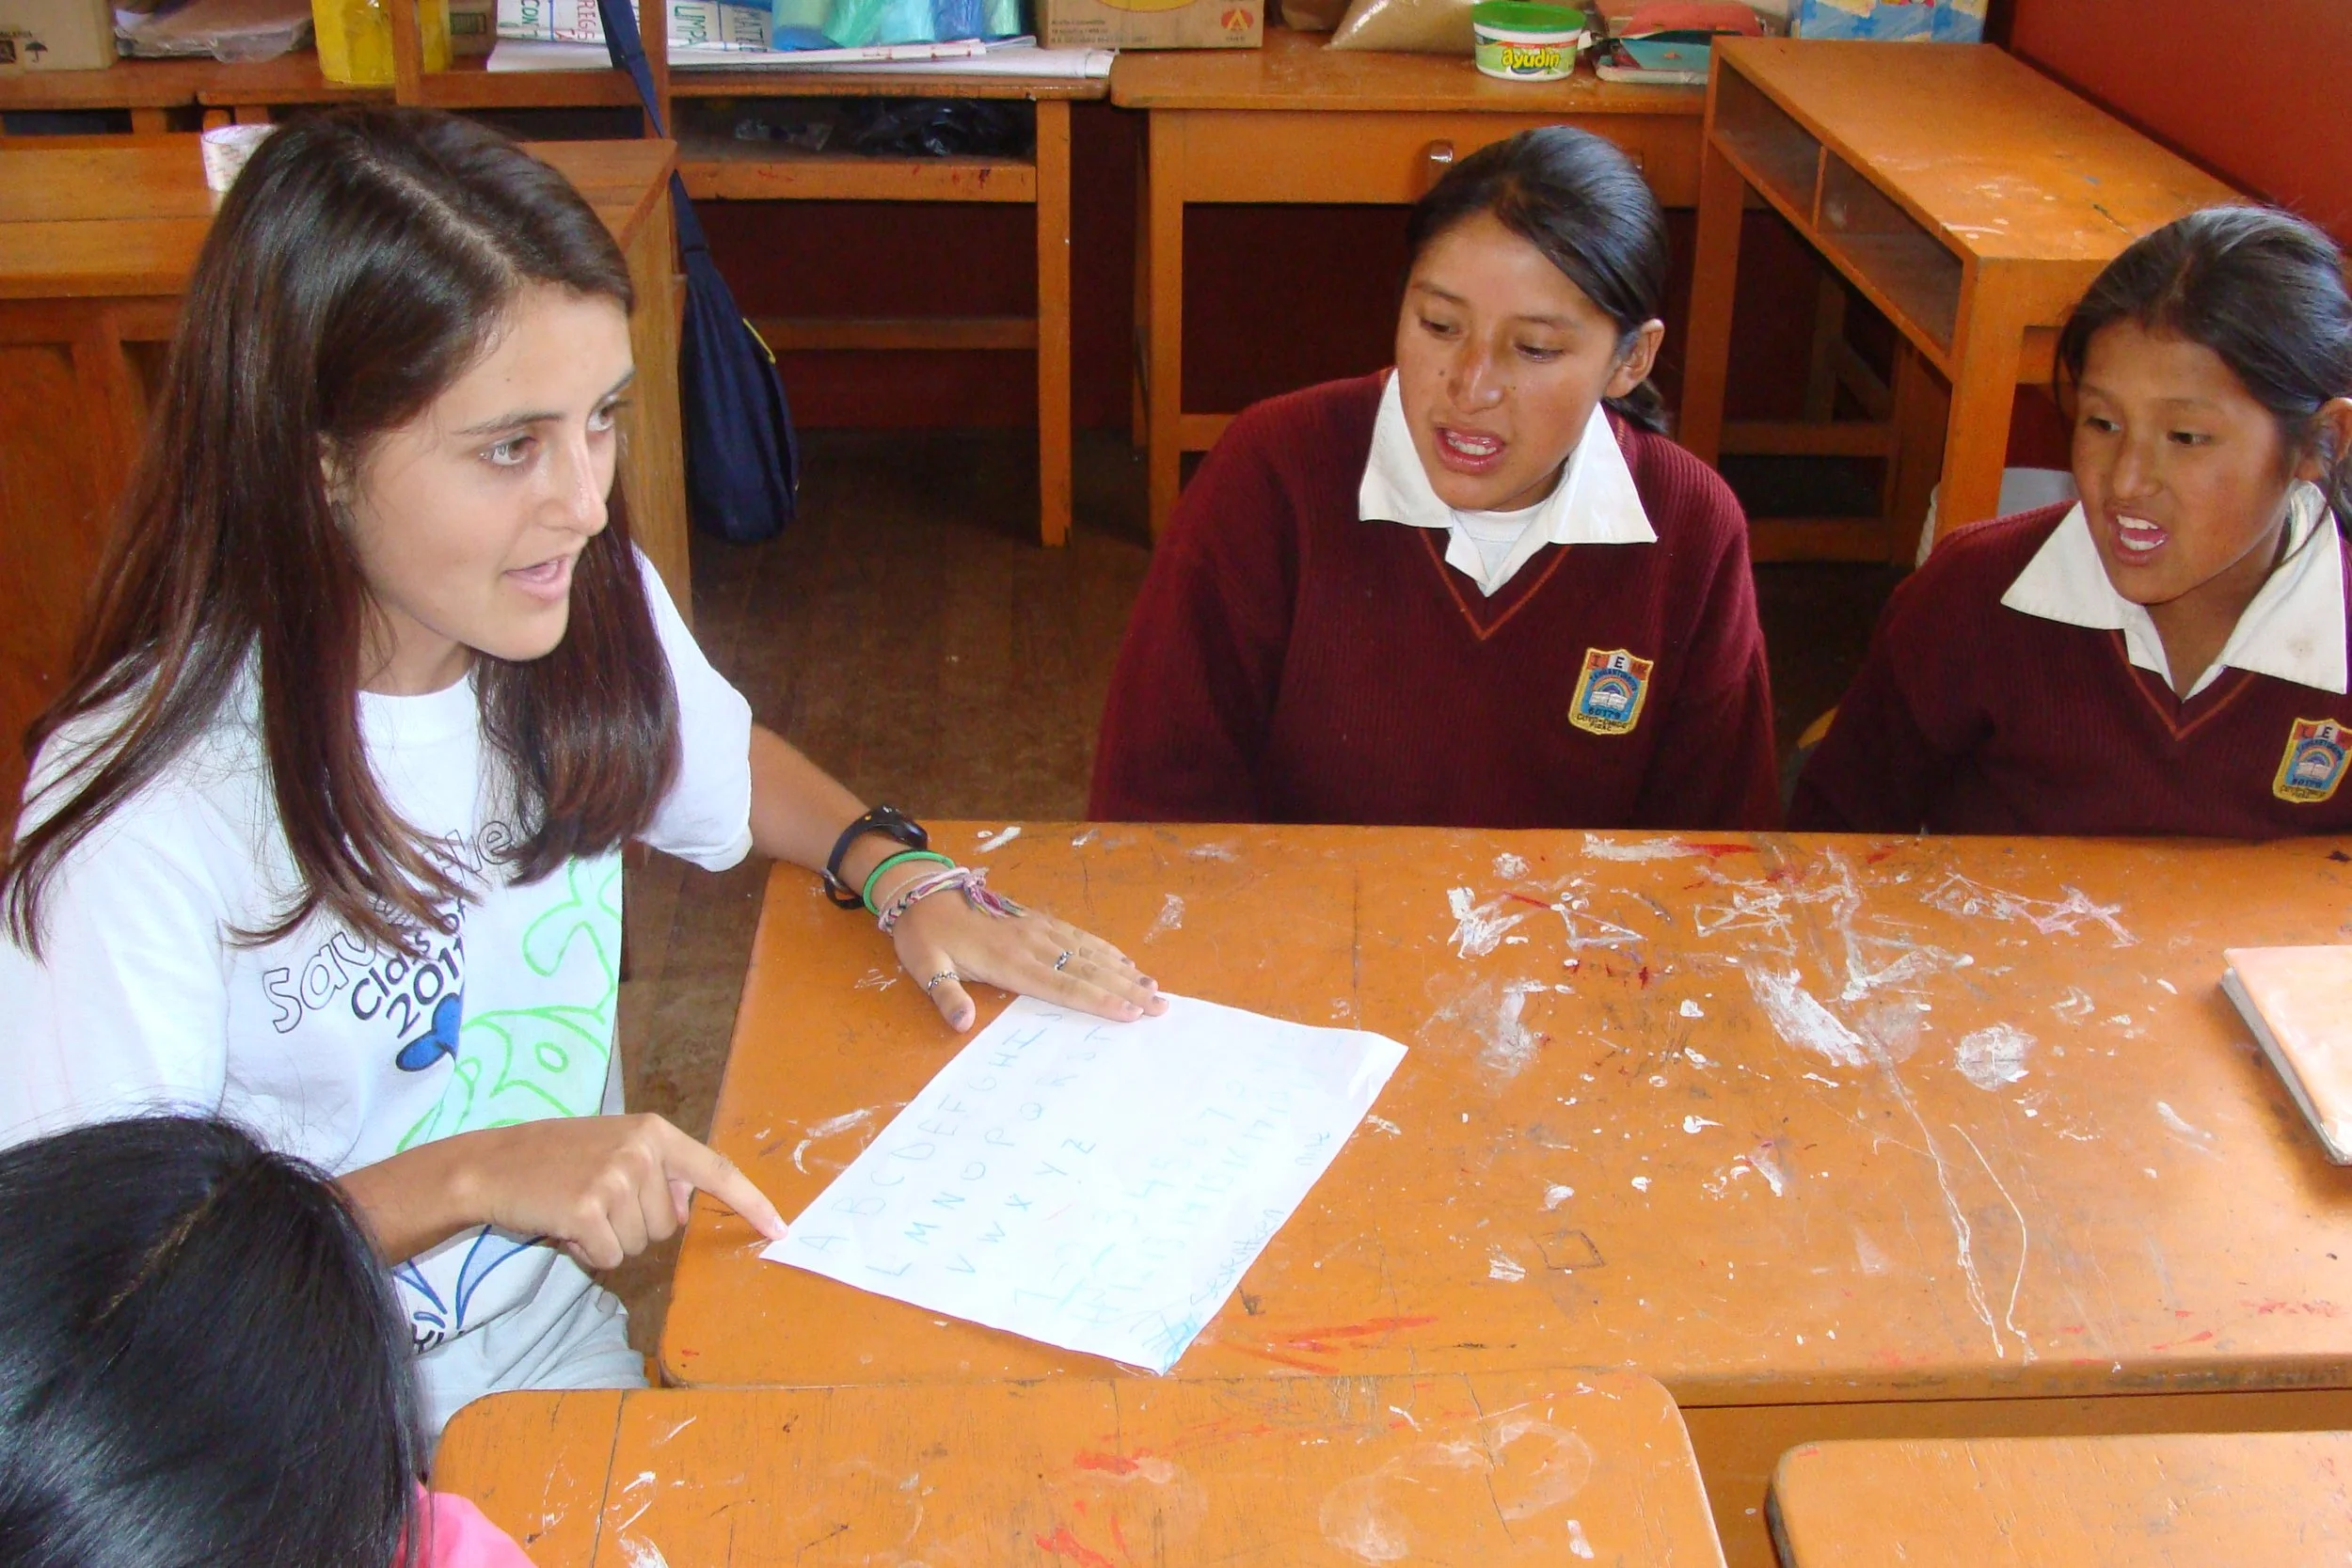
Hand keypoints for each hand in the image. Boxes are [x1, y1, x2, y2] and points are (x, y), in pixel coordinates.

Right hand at [447, 1113, 786, 1270]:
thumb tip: (683, 1210)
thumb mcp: (615, 1150)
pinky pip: (608, 1257)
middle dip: (632, 1225)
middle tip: (594, 1200)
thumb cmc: (557, 1160)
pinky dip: (586, 1252)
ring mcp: (614, 1179)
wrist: (492, 1165)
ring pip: (638, 1245)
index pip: (716, 1172)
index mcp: (654, 1133)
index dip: (751, 1204)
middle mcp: (641, 1151)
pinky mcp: (587, 1210)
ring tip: (575, 1207)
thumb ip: (657, 1174)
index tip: (780, 1229)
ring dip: (608, 1239)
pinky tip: (562, 1224)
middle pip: (667, 1225)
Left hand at [890, 891, 1166, 1031]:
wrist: (920, 893)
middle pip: (1087, 970)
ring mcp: (1037, 928)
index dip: (1097, 1001)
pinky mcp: (1037, 919)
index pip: (1062, 986)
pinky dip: (1105, 949)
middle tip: (1161, 1006)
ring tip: (1155, 986)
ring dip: (1123, 971)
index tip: (1130, 1013)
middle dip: (1126, 989)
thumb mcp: (924, 967)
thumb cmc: (923, 936)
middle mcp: (1031, 943)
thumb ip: (945, 996)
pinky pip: (1078, 936)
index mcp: (1008, 961)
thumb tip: (962, 1025)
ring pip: (1089, 952)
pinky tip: (1123, 960)